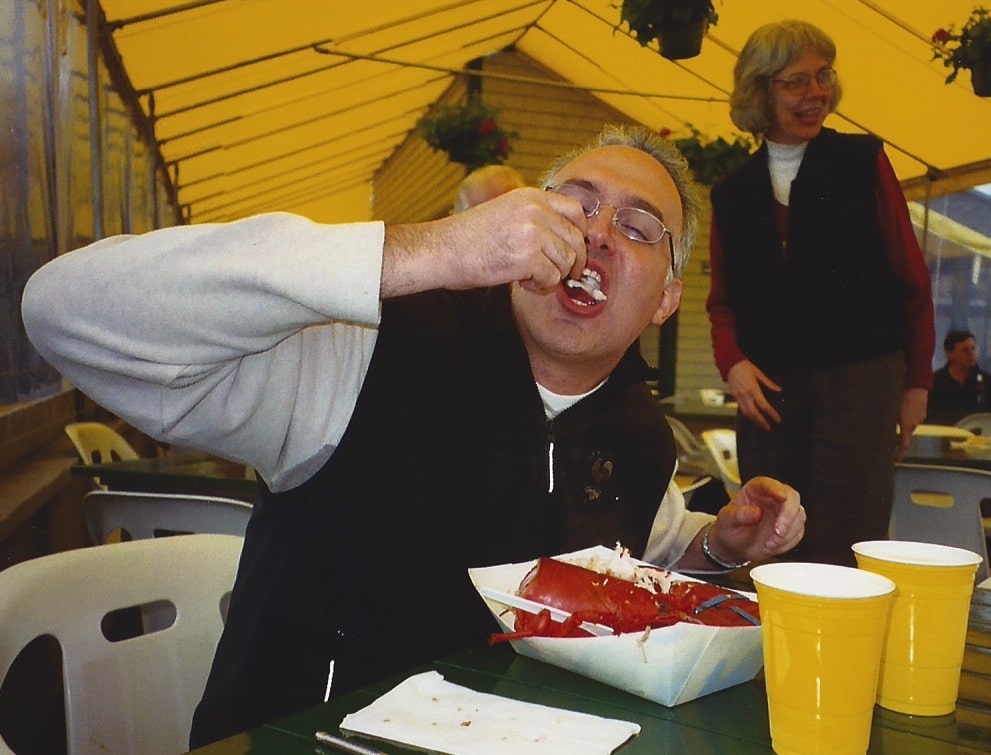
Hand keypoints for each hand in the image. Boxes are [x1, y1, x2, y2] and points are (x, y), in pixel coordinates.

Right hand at [381, 188, 587, 297]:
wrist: (440, 250)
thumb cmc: (467, 238)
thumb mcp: (504, 213)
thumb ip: (533, 219)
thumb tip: (563, 241)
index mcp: (531, 196)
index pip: (576, 211)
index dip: (580, 234)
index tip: (573, 250)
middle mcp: (536, 211)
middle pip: (576, 240)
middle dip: (573, 262)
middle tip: (564, 276)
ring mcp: (532, 233)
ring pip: (566, 262)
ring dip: (553, 276)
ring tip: (531, 278)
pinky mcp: (527, 257)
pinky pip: (551, 278)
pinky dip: (541, 287)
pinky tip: (522, 283)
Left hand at [707, 477, 804, 564]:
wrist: (735, 546)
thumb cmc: (729, 528)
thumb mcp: (726, 521)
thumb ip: (739, 515)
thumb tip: (756, 513)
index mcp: (756, 489)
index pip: (769, 484)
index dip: (776, 489)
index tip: (781, 498)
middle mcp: (773, 497)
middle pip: (792, 498)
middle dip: (788, 516)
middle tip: (778, 533)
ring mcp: (784, 512)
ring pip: (799, 516)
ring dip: (787, 534)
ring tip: (768, 544)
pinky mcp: (791, 527)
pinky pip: (798, 533)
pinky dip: (787, 543)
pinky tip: (772, 546)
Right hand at [726, 360, 781, 430]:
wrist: (730, 364)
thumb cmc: (745, 367)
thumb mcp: (759, 373)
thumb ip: (769, 383)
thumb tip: (779, 390)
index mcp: (753, 389)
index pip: (764, 405)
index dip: (771, 414)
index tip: (778, 419)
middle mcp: (745, 395)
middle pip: (754, 413)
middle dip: (761, 422)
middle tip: (768, 427)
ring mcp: (738, 397)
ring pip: (746, 413)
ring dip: (754, 421)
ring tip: (761, 425)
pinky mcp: (734, 397)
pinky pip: (742, 409)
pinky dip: (748, 415)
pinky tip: (753, 418)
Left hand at [896, 388, 927, 460]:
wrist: (917, 384)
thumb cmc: (902, 396)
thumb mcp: (892, 410)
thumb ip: (890, 422)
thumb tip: (883, 428)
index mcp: (907, 425)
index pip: (905, 444)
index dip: (901, 453)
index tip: (898, 460)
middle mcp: (915, 423)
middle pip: (906, 433)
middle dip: (899, 433)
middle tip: (892, 433)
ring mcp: (920, 417)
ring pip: (910, 423)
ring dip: (904, 421)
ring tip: (898, 412)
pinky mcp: (923, 411)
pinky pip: (914, 416)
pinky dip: (909, 415)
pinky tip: (905, 407)